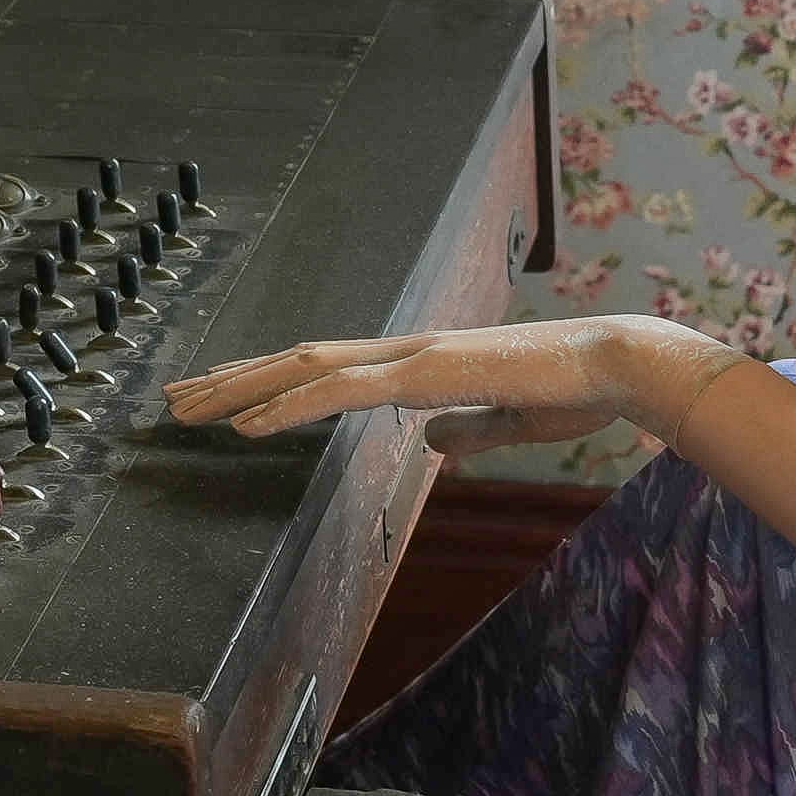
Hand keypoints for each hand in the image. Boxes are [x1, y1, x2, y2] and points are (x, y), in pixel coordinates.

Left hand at [162, 313, 740, 455]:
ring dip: (240, 388)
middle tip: (176, 398)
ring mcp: (412, 355)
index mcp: (423, 361)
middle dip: (234, 379)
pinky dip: (285, 405)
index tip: (226, 396)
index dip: (272, 380)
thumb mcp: (508, 420)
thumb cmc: (575, 388)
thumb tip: (434, 446)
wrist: (620, 363)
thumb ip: (466, 429)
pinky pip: (339, 389)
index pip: (328, 367)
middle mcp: (406, 348)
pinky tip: (244, 424)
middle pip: (299, 360)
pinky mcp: (427, 372)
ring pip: (304, 367)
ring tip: (187, 409)